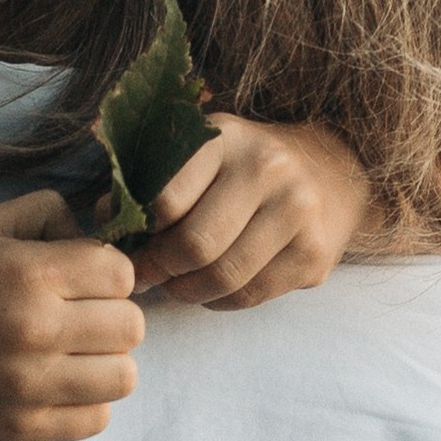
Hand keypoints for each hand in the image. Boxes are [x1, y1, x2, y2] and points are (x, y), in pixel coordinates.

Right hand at [0, 190, 144, 440]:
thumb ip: (47, 211)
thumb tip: (95, 234)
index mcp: (31, 273)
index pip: (123, 274)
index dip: (107, 273)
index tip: (82, 280)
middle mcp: (37, 330)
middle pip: (131, 326)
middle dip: (111, 315)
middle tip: (80, 316)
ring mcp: (33, 386)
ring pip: (124, 377)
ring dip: (105, 361)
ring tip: (74, 352)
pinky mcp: (26, 428)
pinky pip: (98, 419)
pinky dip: (86, 401)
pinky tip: (58, 383)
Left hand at [126, 115, 370, 309]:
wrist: (335, 168)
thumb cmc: (246, 162)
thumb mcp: (203, 148)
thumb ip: (151, 175)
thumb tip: (105, 217)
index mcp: (227, 138)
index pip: (166, 197)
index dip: (139, 231)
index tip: (130, 241)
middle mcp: (268, 169)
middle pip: (195, 245)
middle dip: (159, 270)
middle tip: (146, 276)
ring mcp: (298, 214)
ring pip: (223, 279)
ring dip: (187, 291)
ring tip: (176, 284)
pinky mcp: (314, 256)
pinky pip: (250, 297)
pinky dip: (219, 302)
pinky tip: (212, 288)